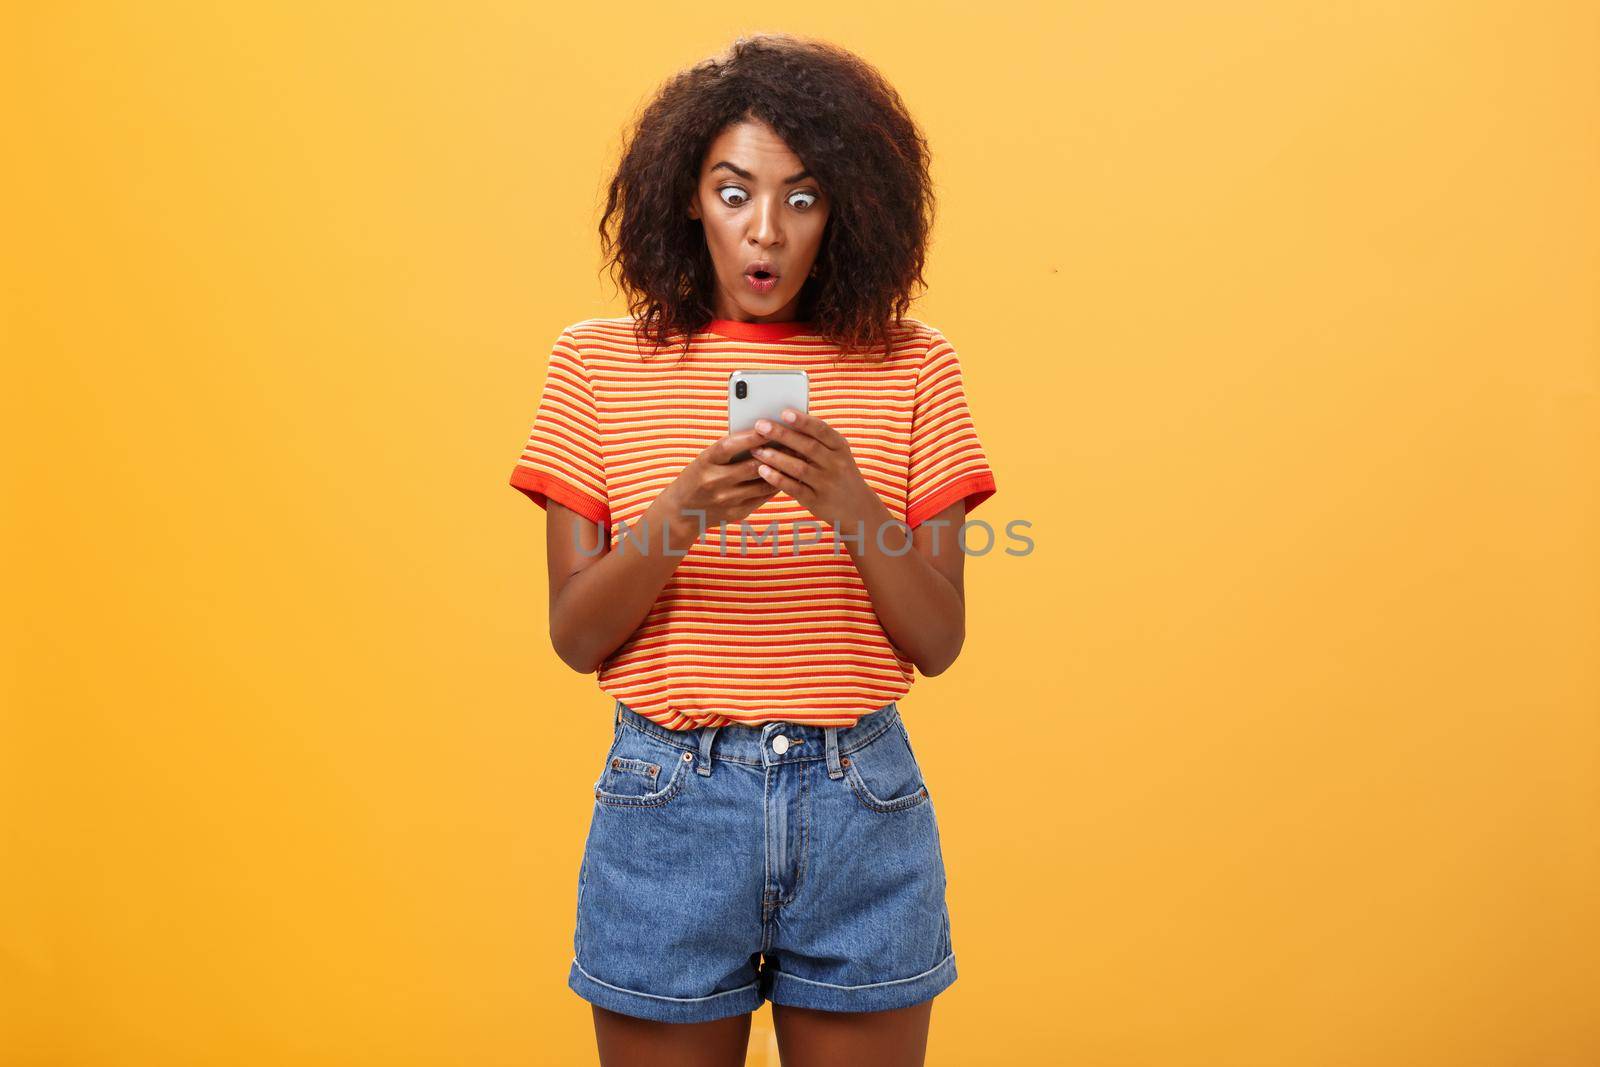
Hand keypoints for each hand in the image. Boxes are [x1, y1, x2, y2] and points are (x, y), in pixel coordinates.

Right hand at [658, 428, 782, 536]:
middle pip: (752, 466)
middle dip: (776, 453)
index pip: (730, 446)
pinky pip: (763, 497)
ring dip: (781, 470)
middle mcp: (714, 481)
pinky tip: (787, 476)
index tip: (770, 425)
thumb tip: (761, 434)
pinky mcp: (736, 512)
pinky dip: (776, 485)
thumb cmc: (696, 477)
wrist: (681, 512)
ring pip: (763, 483)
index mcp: (705, 462)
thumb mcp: (705, 459)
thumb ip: (728, 449)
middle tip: (794, 442)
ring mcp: (726, 500)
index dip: (752, 436)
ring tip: (797, 458)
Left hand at [748, 409, 881, 531]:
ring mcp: (827, 483)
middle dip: (782, 435)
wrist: (858, 508)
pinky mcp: (817, 500)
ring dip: (776, 458)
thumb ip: (817, 440)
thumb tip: (785, 421)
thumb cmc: (839, 473)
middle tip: (760, 426)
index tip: (784, 412)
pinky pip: (794, 488)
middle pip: (808, 447)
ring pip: (799, 468)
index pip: (822, 430)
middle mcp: (836, 464)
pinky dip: (777, 479)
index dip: (803, 421)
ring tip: (756, 450)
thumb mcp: (837, 454)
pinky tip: (763, 471)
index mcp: (840, 447)